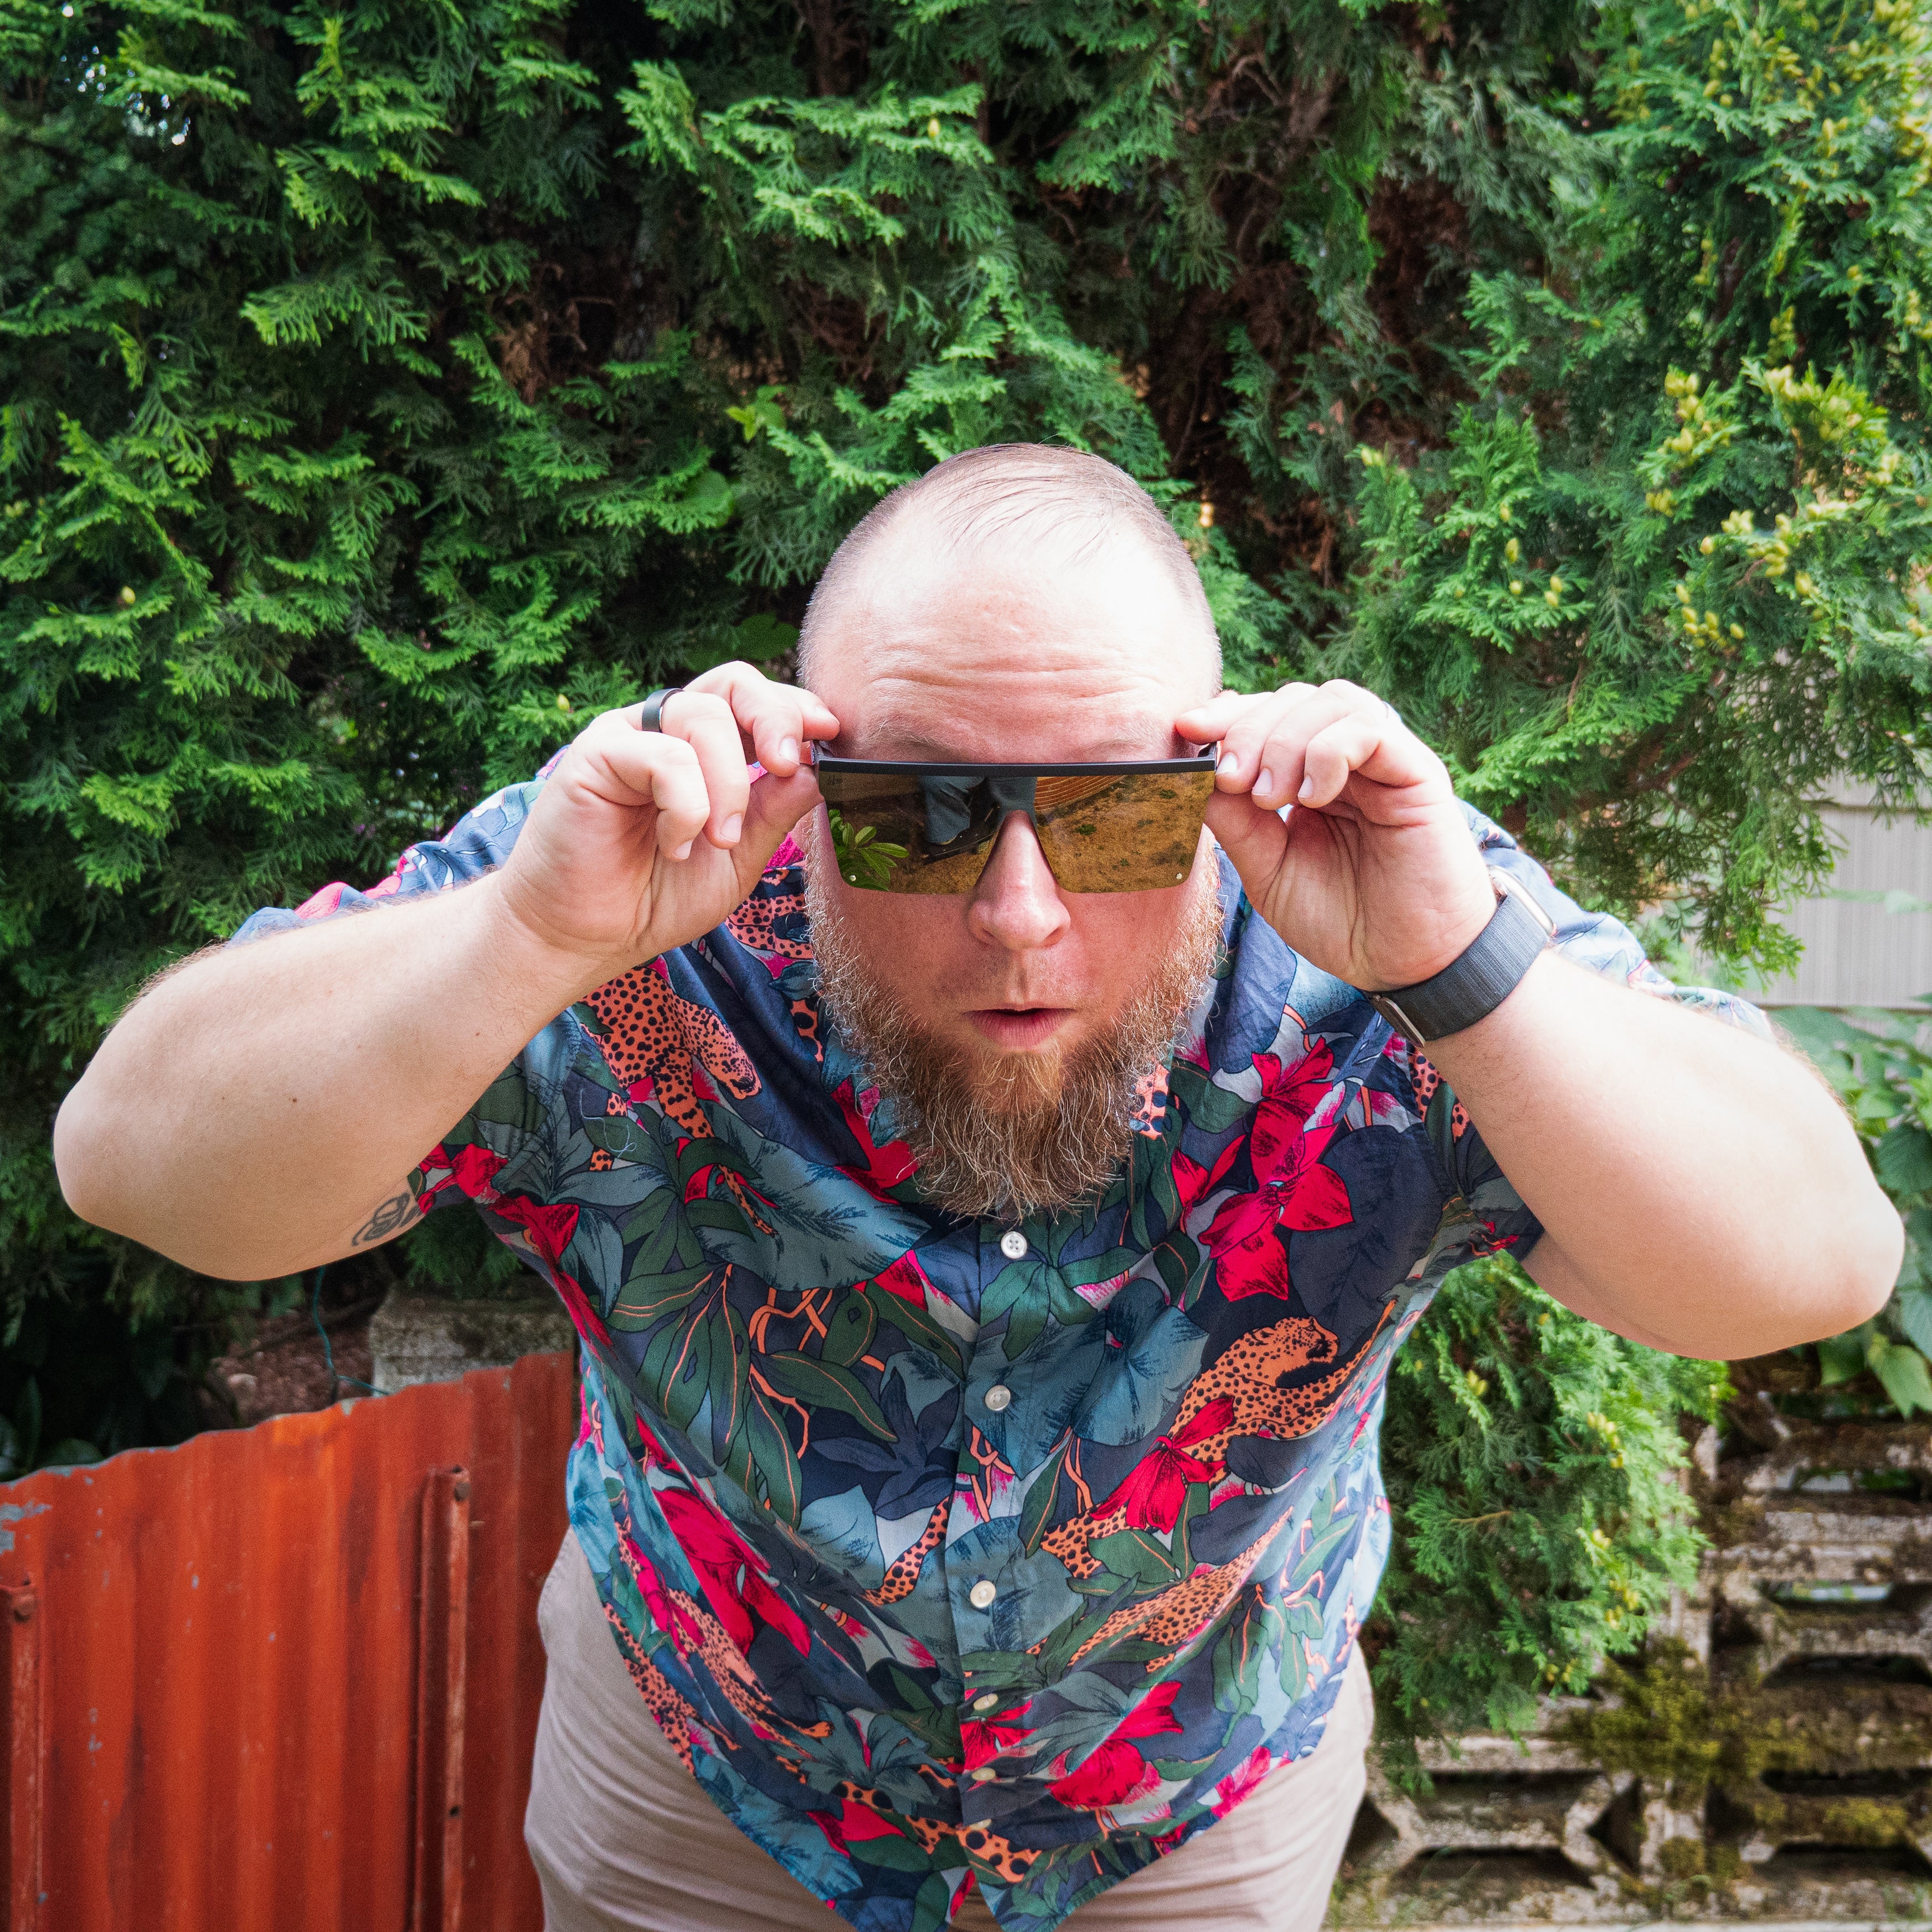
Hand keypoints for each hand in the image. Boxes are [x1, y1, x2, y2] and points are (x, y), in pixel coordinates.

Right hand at [494, 662, 838, 982]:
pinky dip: (686, 805)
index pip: (755, 703)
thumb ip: (773, 813)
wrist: (583, 937)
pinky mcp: (596, 754)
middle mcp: (666, 732)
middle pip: (733, 683)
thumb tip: (818, 771)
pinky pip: (664, 756)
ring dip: (729, 783)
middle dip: (774, 715)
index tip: (830, 733)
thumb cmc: (654, 896)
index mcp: (704, 751)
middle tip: (788, 764)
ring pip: (703, 716)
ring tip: (720, 840)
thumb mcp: (736, 858)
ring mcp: (630, 737)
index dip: (795, 709)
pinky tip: (673, 845)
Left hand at [1174, 679, 1495, 989]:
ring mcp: (1384, 763)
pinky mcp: (1418, 775)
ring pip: (1332, 701)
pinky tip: (1313, 797)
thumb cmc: (1343, 921)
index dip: (1226, 715)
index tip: (1186, 730)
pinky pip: (1372, 730)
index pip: (1267, 716)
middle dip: (1249, 728)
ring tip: (1271, 797)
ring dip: (1286, 739)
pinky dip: (1330, 751)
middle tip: (1232, 778)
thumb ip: (1237, 823)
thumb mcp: (1270, 872)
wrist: (1406, 965)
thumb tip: (1195, 775)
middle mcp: (1347, 760)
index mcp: (1309, 777)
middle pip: (1294, 698)